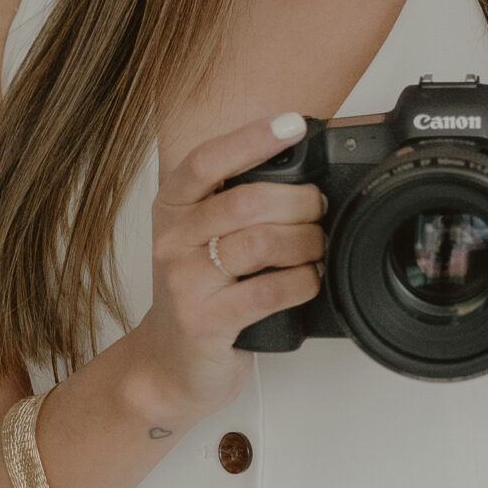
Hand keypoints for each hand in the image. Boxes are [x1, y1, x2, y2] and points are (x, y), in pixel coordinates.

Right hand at [128, 110, 326, 423]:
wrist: (168, 363)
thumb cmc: (196, 291)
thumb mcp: (200, 237)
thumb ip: (234, 202)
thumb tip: (298, 167)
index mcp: (172, 208)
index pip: (207, 161)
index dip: (251, 138)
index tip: (291, 124)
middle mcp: (172, 241)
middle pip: (247, 202)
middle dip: (299, 201)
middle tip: (318, 209)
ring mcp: (185, 282)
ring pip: (261, 243)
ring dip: (305, 242)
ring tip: (314, 247)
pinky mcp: (205, 321)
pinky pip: (268, 291)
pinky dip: (302, 282)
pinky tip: (308, 280)